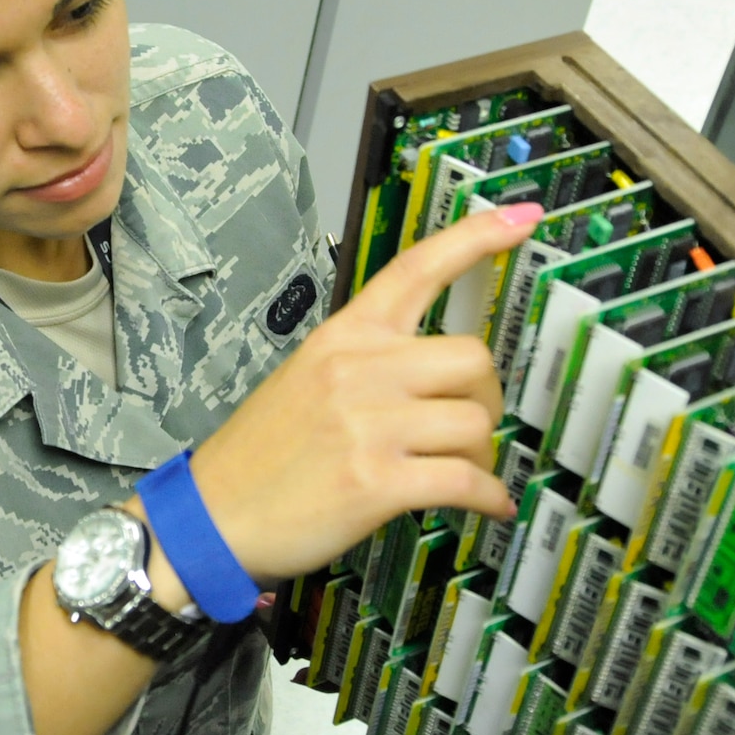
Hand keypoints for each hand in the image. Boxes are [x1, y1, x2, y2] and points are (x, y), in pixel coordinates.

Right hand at [186, 204, 544, 582]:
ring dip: (483, 455)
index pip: (417, 268)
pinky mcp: (376, 481)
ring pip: (476, 422)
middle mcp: (359, 370)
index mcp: (344, 336)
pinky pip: (466, 480)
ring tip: (463, 474)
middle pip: (473, 358)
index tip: (523, 217)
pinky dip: (488, 497)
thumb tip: (434, 374)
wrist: (211, 516)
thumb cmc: (261, 455)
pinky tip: (486, 505)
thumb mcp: (307, 378)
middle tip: (472, 428)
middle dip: (487, 399)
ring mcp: (368, 424)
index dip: (477, 238)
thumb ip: (369, 362)